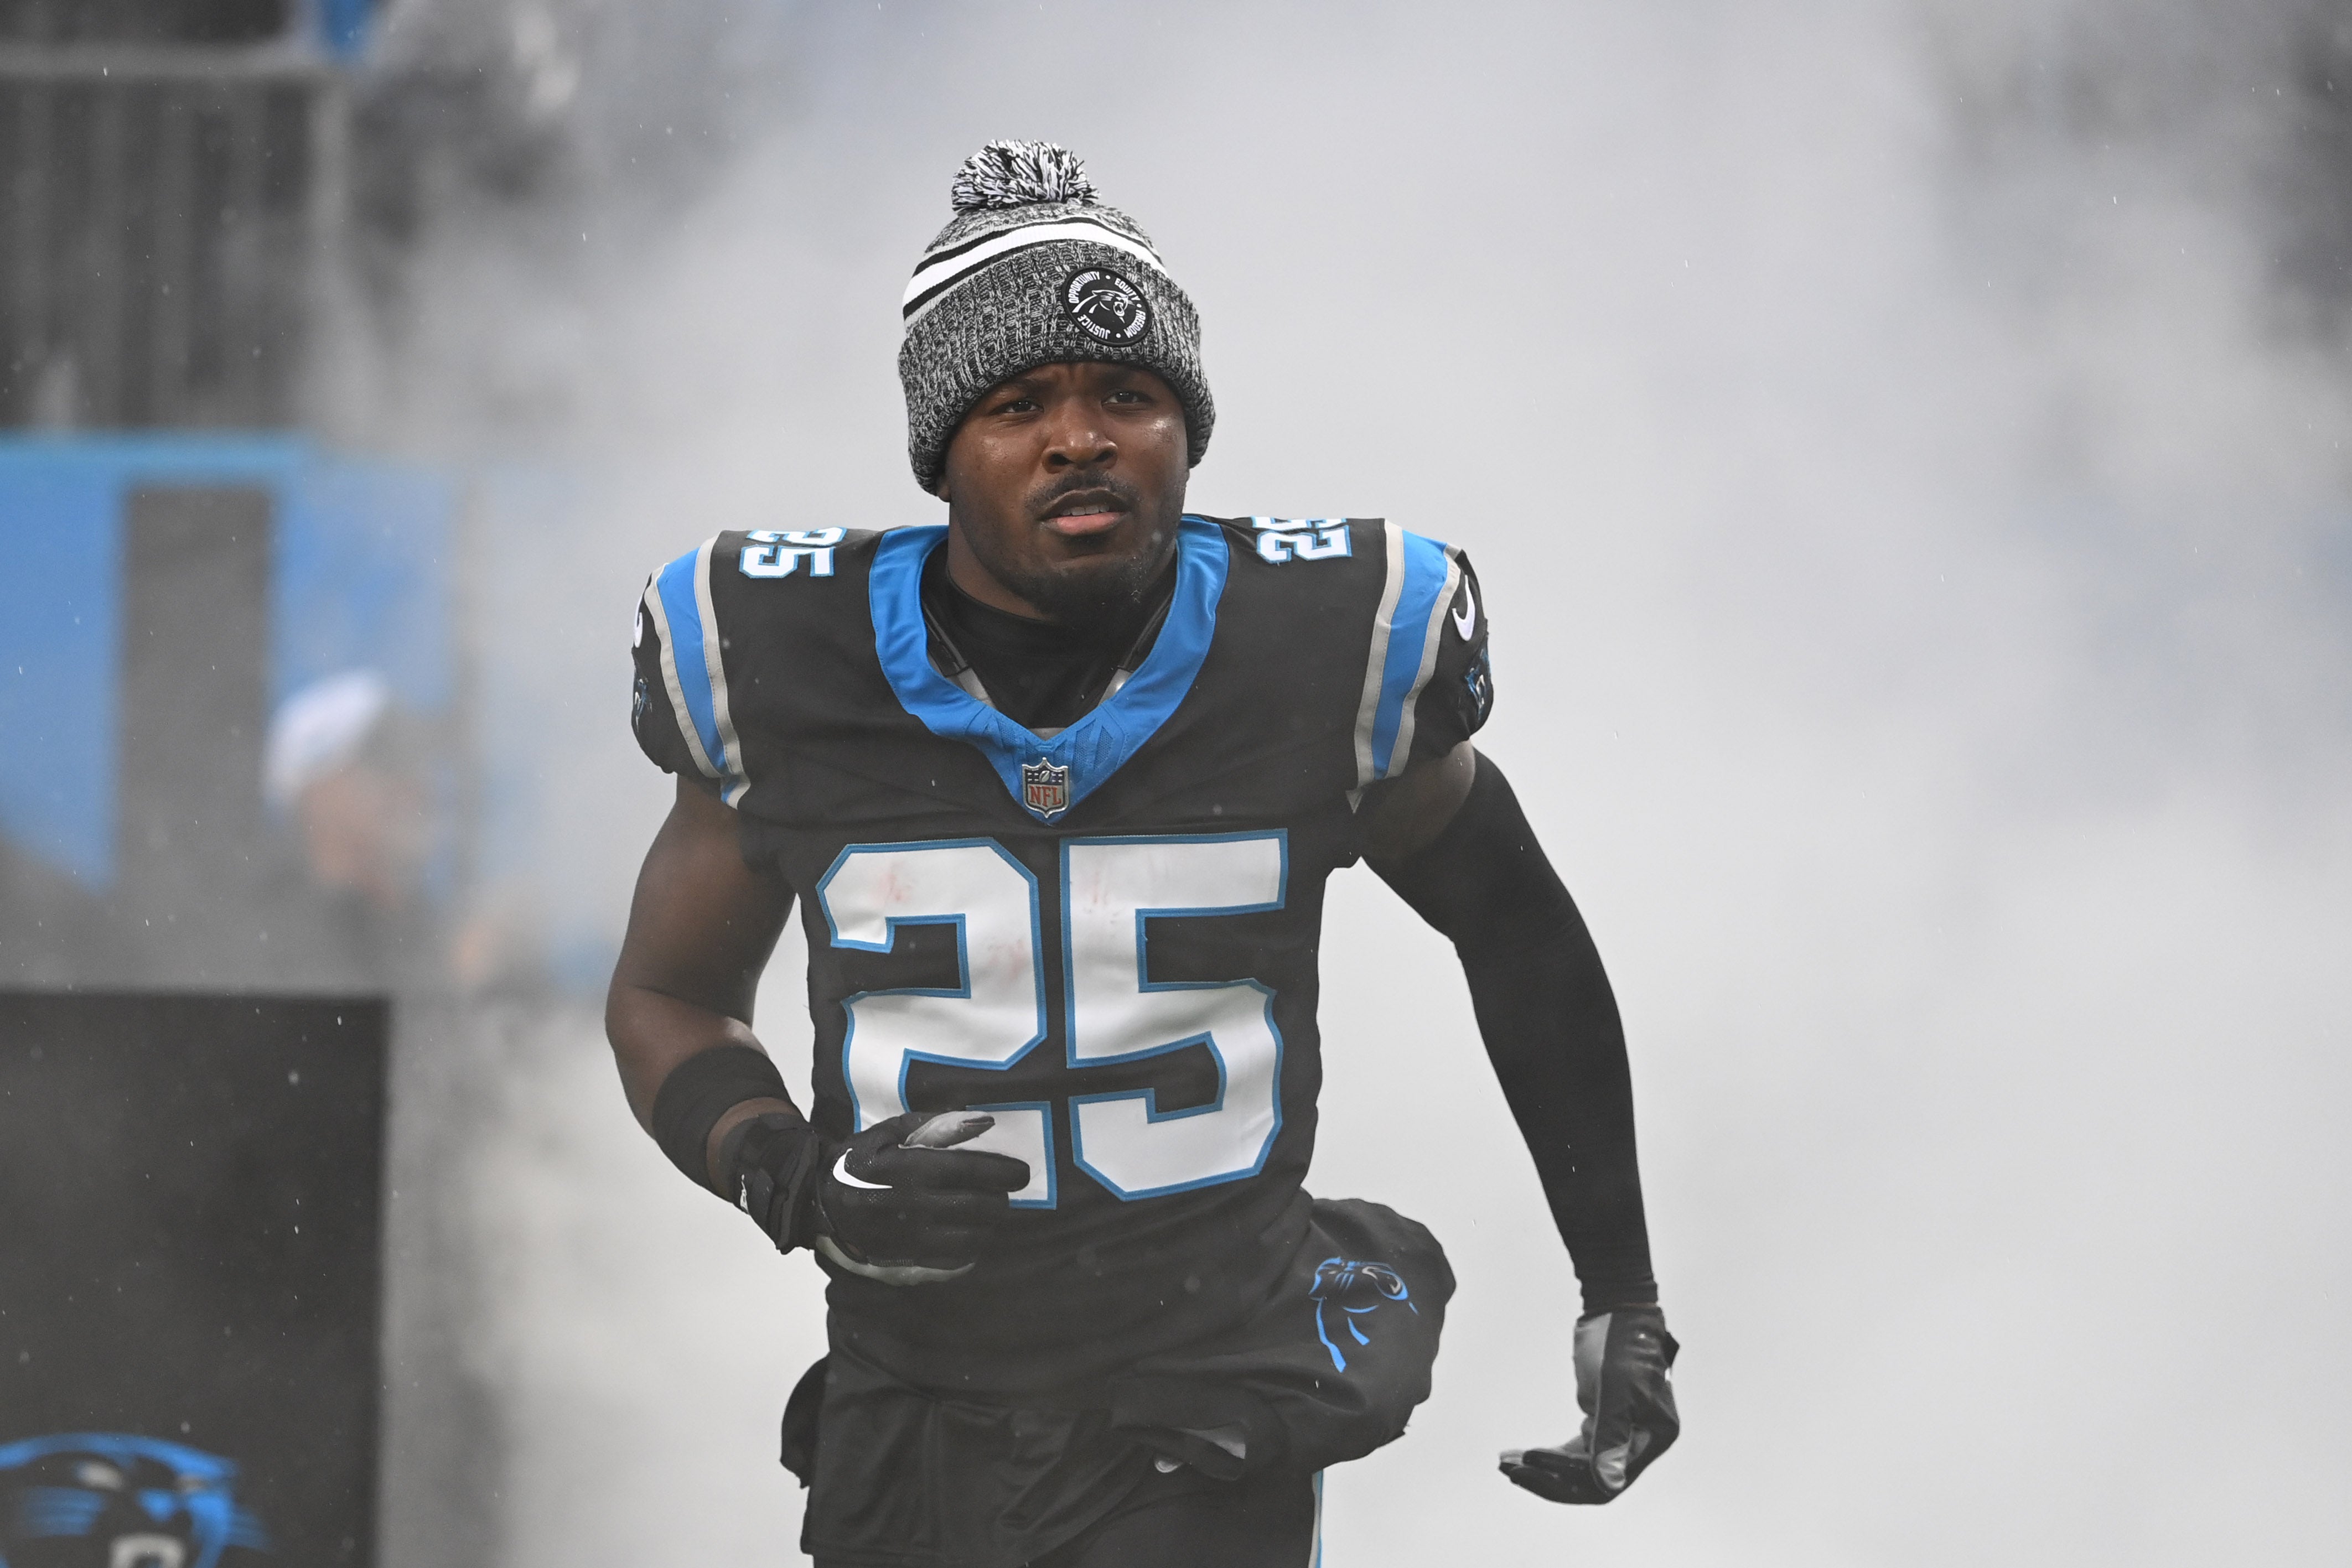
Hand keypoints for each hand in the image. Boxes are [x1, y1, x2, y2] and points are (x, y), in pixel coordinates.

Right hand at [723, 1109, 1030, 1285]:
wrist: (822, 1202)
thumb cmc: (862, 1160)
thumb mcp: (890, 1132)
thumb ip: (936, 1125)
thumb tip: (984, 1123)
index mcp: (910, 1170)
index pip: (970, 1171)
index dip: (1002, 1172)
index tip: (1021, 1172)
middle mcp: (913, 1206)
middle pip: (977, 1207)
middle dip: (1001, 1199)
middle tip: (1006, 1192)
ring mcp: (910, 1237)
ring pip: (970, 1238)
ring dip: (989, 1225)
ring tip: (990, 1212)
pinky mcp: (906, 1259)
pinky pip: (953, 1260)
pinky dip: (970, 1249)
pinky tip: (971, 1235)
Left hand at [1500, 1305, 1678, 1503]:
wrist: (1614, 1309)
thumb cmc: (1621, 1343)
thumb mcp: (1616, 1388)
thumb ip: (1612, 1436)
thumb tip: (1608, 1486)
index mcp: (1654, 1438)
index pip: (1610, 1478)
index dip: (1569, 1479)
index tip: (1532, 1463)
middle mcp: (1639, 1442)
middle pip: (1591, 1480)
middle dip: (1550, 1479)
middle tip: (1511, 1472)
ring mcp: (1618, 1433)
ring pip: (1579, 1468)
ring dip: (1543, 1468)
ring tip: (1505, 1463)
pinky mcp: (1599, 1422)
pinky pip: (1573, 1451)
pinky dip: (1548, 1454)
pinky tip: (1518, 1453)